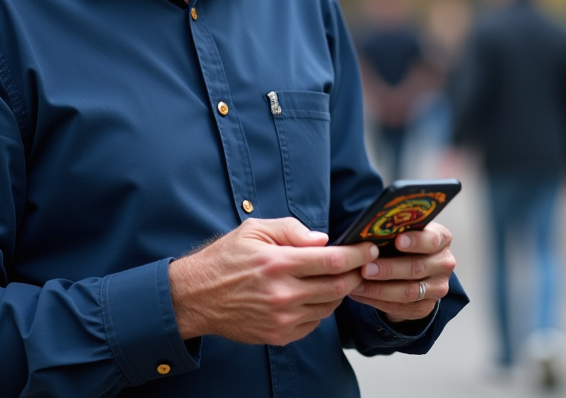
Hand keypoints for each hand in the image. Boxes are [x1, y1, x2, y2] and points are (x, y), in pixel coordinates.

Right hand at [169, 217, 378, 345]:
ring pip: (329, 306)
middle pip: (338, 286)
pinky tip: (312, 296)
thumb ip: (291, 230)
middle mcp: (283, 294)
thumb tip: (323, 239)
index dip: (357, 254)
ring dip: (338, 291)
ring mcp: (282, 318)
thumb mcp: (254, 230)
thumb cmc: (225, 259)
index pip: (332, 260)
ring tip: (334, 278)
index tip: (368, 248)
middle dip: (356, 274)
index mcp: (278, 263)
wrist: (196, 296)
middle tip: (361, 264)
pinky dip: (320, 309)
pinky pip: (314, 323)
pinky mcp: (279, 335)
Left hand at [348, 224, 454, 322]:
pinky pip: (400, 307)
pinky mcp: (426, 306)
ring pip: (408, 291)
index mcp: (441, 238)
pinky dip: (376, 301)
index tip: (397, 241)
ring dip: (379, 289)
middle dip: (388, 269)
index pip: (431, 240)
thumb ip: (393, 232)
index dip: (415, 241)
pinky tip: (360, 294)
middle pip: (416, 267)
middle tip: (365, 269)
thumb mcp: (403, 232)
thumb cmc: (402, 244)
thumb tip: (366, 234)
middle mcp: (443, 263)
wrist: (411, 270)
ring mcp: (438, 287)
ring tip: (357, 284)